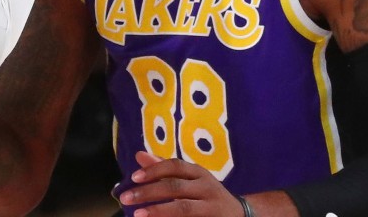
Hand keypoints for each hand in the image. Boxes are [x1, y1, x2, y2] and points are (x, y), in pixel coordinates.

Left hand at [118, 151, 245, 216]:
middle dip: (148, 193)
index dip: (154, 170)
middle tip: (126, 198)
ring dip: (159, 211)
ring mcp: (211, 208)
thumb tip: (139, 156)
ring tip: (138, 215)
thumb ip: (165, 169)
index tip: (133, 177)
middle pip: (175, 188)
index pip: (175, 166)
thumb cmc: (207, 195)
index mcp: (199, 173)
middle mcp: (206, 188)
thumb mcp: (190, 179)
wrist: (242, 215)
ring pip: (183, 208)